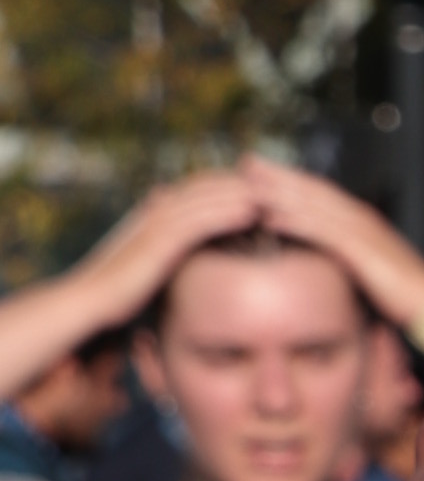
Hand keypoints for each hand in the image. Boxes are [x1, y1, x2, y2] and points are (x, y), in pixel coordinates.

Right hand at [74, 159, 294, 328]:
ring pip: (206, 198)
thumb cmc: (119, 291)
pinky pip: (199, 221)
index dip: (229, 182)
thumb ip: (172, 253)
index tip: (261, 183)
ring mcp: (156, 223)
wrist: (89, 302)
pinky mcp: (158, 242)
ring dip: (241, 192)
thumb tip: (194, 256)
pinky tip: (251, 213)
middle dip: (242, 180)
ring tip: (275, 190)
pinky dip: (226, 213)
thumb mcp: (151, 265)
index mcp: (154, 212)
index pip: (198, 186)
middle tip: (278, 178)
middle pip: (206, 185)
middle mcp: (156, 210)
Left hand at [237, 160, 423, 355]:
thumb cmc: (406, 295)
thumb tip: (329, 259)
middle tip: (246, 161)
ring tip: (250, 181)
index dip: (292, 179)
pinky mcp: (363, 252)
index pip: (322, 193)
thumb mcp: (372, 269)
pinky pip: (323, 233)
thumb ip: (350, 258)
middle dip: (279, 174)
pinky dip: (296, 222)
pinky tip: (271, 218)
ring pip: (315, 205)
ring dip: (280, 191)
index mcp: (364, 221)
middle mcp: (362, 219)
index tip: (262, 171)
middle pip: (314, 190)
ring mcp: (363, 233)